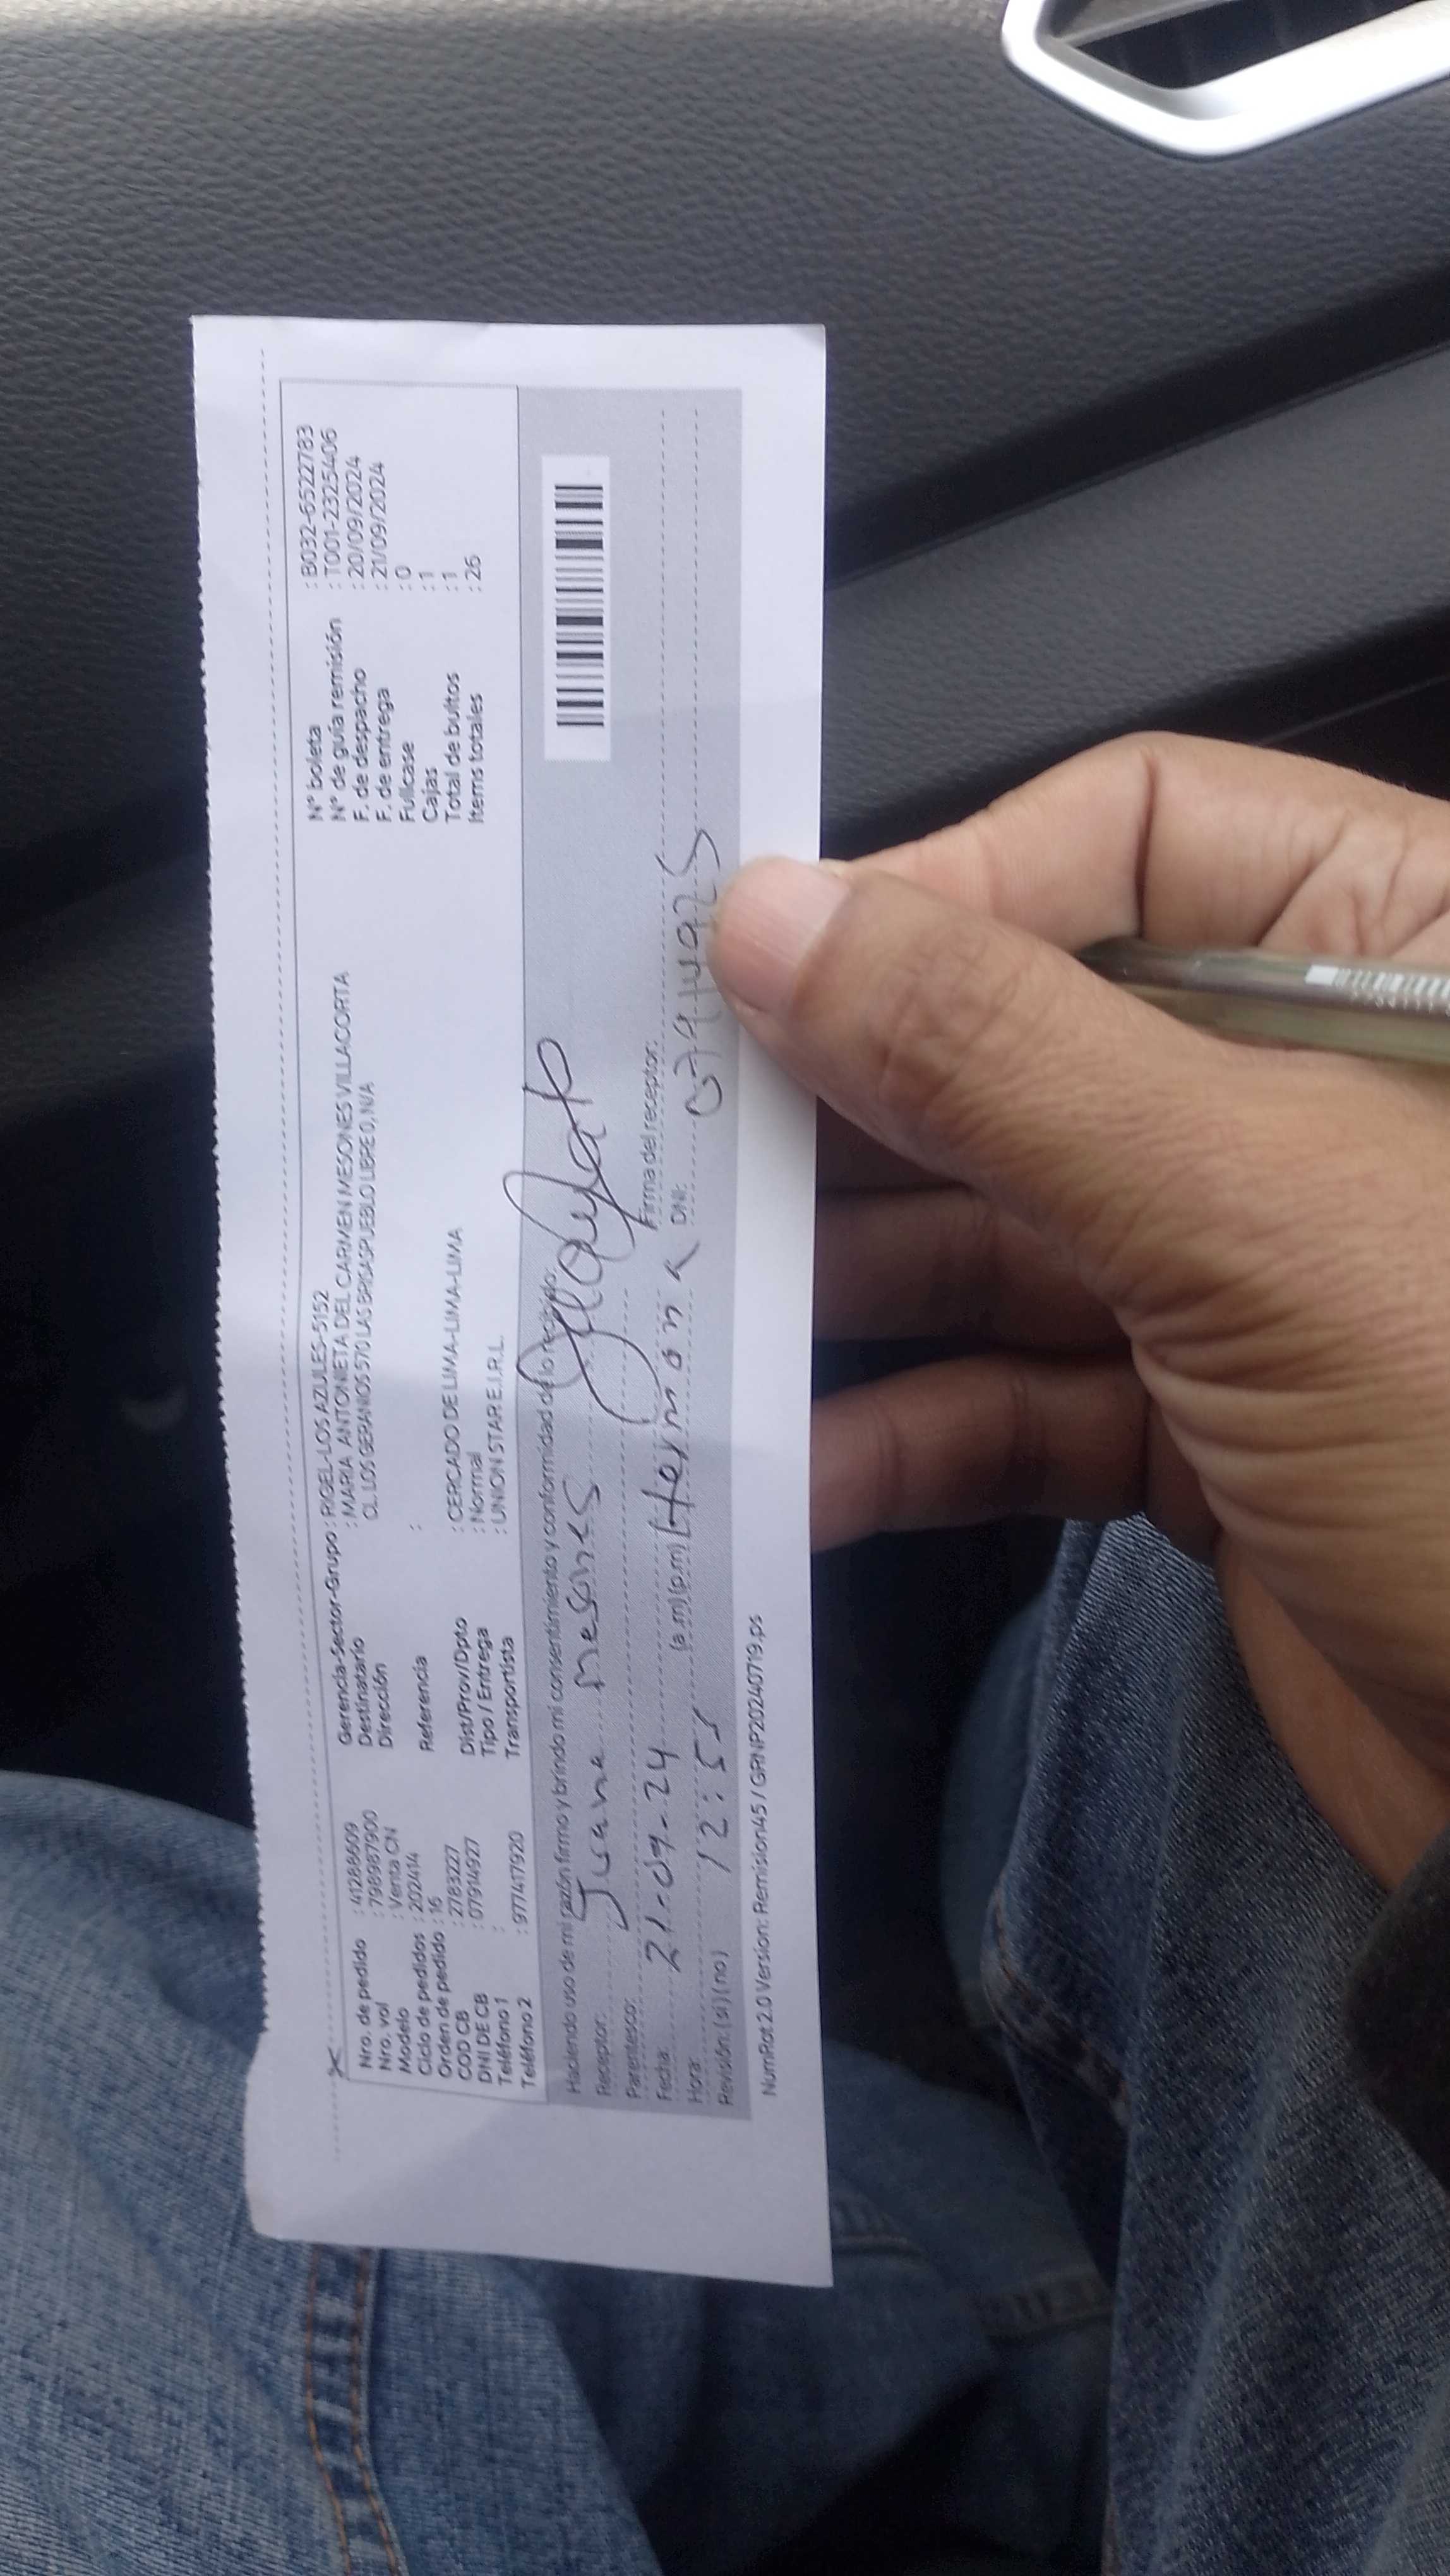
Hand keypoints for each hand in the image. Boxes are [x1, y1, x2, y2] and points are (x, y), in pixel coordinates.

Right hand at [709, 735, 1449, 1889]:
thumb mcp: (1254, 1214)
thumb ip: (1001, 1055)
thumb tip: (783, 919)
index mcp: (1404, 961)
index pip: (1140, 837)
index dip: (952, 891)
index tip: (776, 967)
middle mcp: (1329, 1103)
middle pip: (1042, 1038)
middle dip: (863, 1103)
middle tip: (693, 1141)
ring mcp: (1272, 1279)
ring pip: (1013, 1228)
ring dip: (859, 1278)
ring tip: (717, 1306)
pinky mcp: (1222, 1438)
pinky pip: (1030, 1401)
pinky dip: (917, 1432)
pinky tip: (809, 1463)